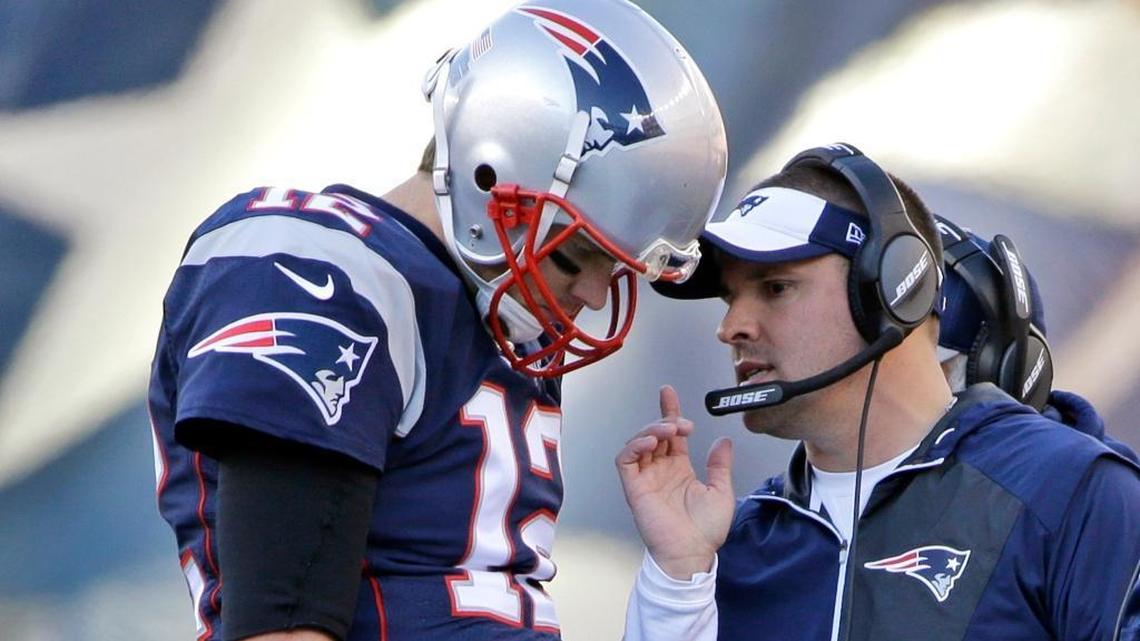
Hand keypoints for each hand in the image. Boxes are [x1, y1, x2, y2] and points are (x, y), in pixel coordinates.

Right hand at [616, 385, 734, 579]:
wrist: (692, 552)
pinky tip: (651, 442)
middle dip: (666, 420)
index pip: (671, 434)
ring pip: (638, 442)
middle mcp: (660, 471)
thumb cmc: (706, 531)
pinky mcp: (634, 488)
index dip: (669, 411)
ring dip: (651, 430)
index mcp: (679, 469)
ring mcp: (645, 478)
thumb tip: (723, 441)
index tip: (668, 392)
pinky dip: (634, 446)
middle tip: (682, 424)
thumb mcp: (721, 491)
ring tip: (669, 431)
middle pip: (654, 433)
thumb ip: (720, 465)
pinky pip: (625, 460)